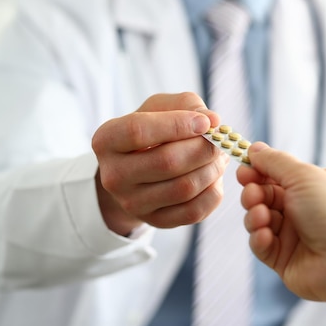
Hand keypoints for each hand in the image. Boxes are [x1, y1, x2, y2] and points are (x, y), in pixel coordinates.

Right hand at [92, 92, 228, 234]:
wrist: (137, 172)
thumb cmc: (151, 133)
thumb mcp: (160, 108)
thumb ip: (186, 105)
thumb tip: (213, 120)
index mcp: (107, 140)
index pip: (139, 131)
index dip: (178, 124)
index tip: (206, 123)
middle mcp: (113, 175)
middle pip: (167, 162)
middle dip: (203, 149)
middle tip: (219, 141)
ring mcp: (132, 203)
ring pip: (184, 187)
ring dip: (212, 169)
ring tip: (218, 157)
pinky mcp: (155, 221)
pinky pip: (194, 211)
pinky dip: (213, 191)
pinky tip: (213, 178)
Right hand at [236, 142, 325, 303]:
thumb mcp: (303, 175)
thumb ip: (275, 161)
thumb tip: (255, 148)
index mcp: (311, 187)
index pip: (276, 175)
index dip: (258, 171)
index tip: (244, 168)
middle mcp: (302, 210)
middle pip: (264, 196)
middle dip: (254, 193)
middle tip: (253, 193)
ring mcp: (293, 236)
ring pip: (259, 220)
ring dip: (255, 215)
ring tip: (262, 215)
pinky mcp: (284, 260)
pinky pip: (261, 246)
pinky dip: (259, 239)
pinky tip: (266, 235)